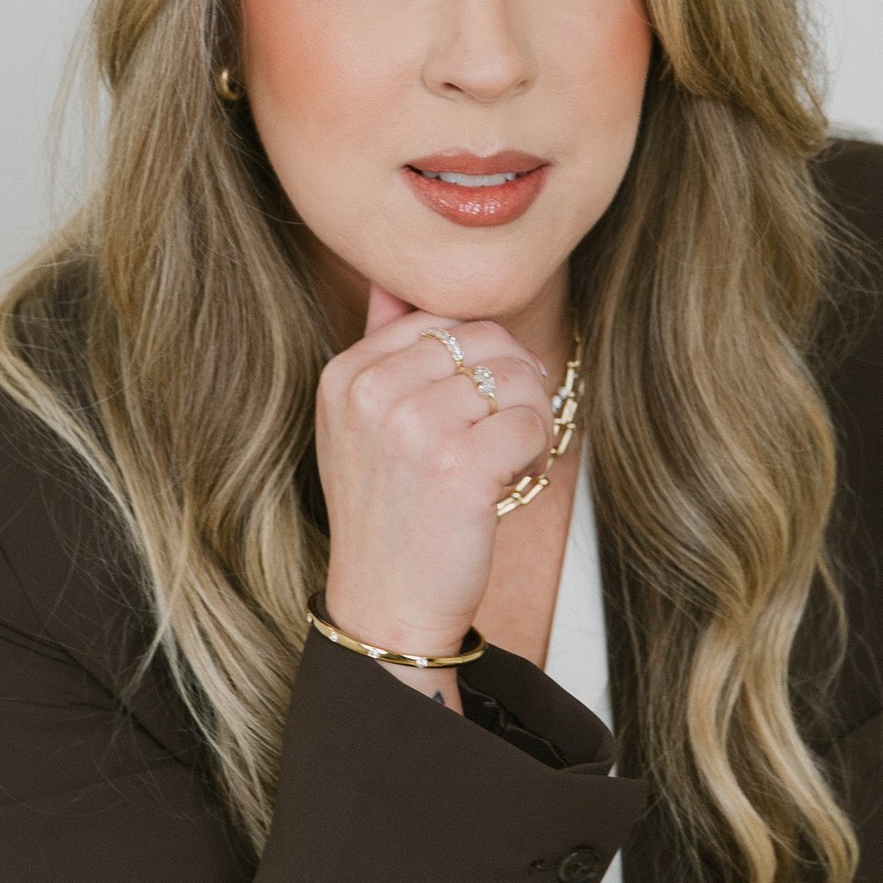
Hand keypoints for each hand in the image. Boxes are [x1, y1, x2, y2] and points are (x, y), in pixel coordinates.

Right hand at [317, 287, 555, 688]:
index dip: (479, 352)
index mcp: (345, 375)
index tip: (480, 396)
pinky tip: (515, 476)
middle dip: (513, 378)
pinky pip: (531, 422)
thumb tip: (389, 280)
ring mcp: (414, 429)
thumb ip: (375, 347)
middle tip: (507, 424)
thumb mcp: (355, 424)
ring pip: (516, 377)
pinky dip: (537, 449)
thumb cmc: (385, 512)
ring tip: (509, 453)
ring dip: (530, 415)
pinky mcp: (458, 467)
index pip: (439, 317)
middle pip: (485, 338)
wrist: (386, 602)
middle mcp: (373, 394)